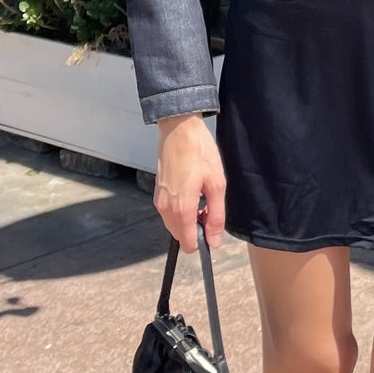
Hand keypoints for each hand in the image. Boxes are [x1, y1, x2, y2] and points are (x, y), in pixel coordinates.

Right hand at [153, 112, 226, 251]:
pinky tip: (192, 192)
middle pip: (180, 235)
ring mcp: (159, 200)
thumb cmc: (199, 152)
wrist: (179, 129)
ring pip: (174, 224)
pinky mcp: (157, 192)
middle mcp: (166, 208)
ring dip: (188, 220)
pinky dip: (180, 210)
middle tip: (209, 208)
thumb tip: (214, 241)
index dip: (203, 240)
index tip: (212, 226)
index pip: (188, 243)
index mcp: (181, 208)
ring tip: (202, 197)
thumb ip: (216, 216)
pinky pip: (169, 212)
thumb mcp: (216, 184)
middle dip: (195, 229)